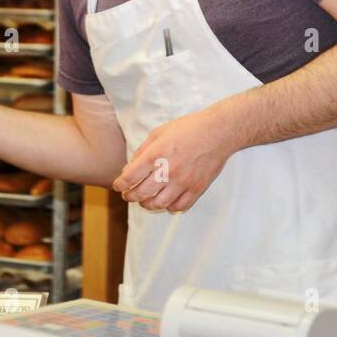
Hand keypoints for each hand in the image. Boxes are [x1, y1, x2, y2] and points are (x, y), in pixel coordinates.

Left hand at [112, 111, 234, 212]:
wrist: (218, 132)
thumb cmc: (188, 129)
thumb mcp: (159, 132)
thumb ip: (142, 150)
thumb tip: (129, 169)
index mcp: (157, 154)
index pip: (130, 177)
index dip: (120, 184)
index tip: (118, 185)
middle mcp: (168, 170)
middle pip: (141, 193)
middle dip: (130, 196)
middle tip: (128, 195)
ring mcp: (183, 182)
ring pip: (158, 204)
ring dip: (147, 204)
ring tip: (144, 200)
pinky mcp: (197, 188)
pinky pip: (179, 206)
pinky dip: (169, 207)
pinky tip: (166, 201)